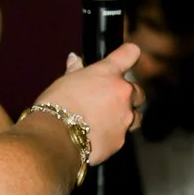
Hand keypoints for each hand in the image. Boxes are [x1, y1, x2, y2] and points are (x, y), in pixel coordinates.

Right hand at [31, 42, 141, 165]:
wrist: (56, 137)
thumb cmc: (57, 105)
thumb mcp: (64, 81)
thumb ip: (75, 70)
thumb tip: (74, 59)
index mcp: (109, 73)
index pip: (130, 54)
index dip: (129, 54)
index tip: (128, 56)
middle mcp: (122, 94)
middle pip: (137, 92)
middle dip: (127, 96)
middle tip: (108, 100)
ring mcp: (124, 119)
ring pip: (135, 117)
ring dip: (125, 117)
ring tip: (105, 121)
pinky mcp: (120, 140)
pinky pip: (121, 136)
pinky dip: (111, 135)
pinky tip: (95, 137)